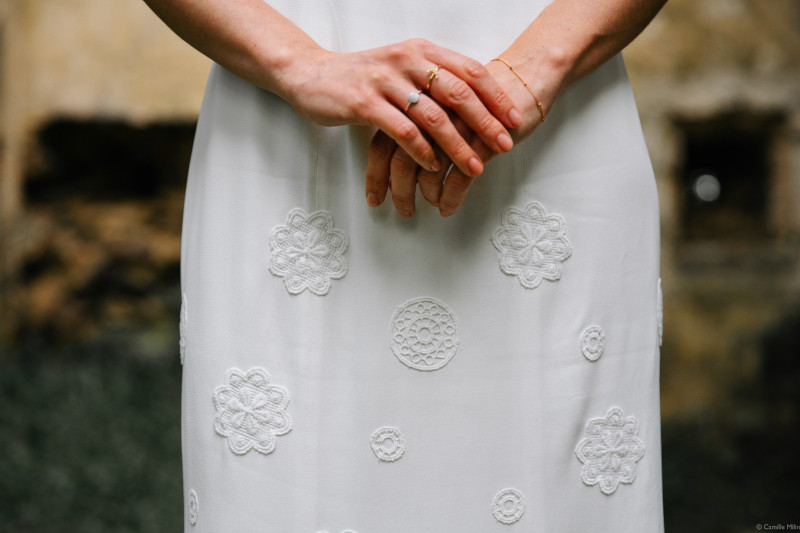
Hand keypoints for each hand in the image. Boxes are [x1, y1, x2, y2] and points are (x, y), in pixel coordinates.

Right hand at [278, 39, 520, 190]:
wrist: (311, 75)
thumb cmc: (363, 77)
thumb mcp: (402, 69)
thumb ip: (432, 80)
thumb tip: (474, 104)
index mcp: (421, 50)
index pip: (470, 71)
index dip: (495, 96)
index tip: (514, 120)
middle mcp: (407, 60)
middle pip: (459, 93)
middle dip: (485, 123)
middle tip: (504, 146)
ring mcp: (386, 81)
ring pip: (433, 116)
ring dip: (458, 146)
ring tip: (475, 167)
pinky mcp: (364, 103)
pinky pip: (402, 130)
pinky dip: (422, 151)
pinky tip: (433, 167)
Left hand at [366, 58, 550, 216]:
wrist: (526, 75)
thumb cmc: (481, 95)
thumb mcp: (443, 106)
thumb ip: (418, 126)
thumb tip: (397, 163)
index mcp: (415, 102)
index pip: (382, 141)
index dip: (376, 173)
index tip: (375, 198)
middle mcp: (429, 112)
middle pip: (399, 157)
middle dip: (398, 191)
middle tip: (403, 212)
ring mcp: (454, 125)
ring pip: (426, 169)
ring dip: (424, 195)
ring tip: (428, 208)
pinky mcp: (480, 139)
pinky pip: (459, 176)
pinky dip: (450, 197)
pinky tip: (447, 208)